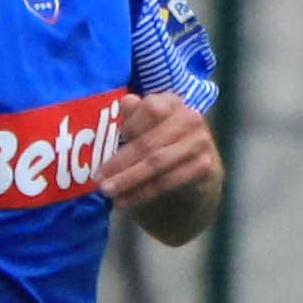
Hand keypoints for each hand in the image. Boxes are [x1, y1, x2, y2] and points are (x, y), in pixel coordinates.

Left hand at [101, 91, 220, 210]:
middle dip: (120, 163)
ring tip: (108, 192)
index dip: (130, 125)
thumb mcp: (147, 126)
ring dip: (129, 180)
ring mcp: (200, 143)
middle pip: (150, 142)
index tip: (108, 144)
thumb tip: (126, 103)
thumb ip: (134, 116)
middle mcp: (190, 118)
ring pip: (157, 164)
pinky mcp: (204, 167)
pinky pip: (167, 182)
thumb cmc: (163, 143)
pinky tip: (125, 200)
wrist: (198, 171)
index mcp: (172, 102)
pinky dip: (143, 192)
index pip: (151, 108)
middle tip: (98, 180)